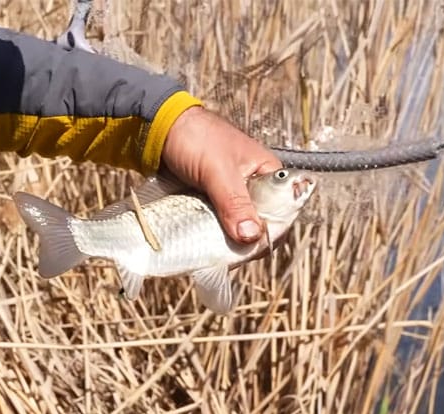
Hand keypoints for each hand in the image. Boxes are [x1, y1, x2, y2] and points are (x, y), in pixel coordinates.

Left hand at [159, 105, 282, 243]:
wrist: (162, 127)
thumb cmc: (197, 140)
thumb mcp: (218, 171)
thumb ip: (235, 202)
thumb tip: (252, 236)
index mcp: (268, 174)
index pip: (281, 212)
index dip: (269, 234)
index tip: (250, 251)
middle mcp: (254, 186)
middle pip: (259, 224)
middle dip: (245, 242)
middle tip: (226, 255)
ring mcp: (233, 195)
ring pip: (237, 227)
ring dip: (227, 241)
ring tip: (213, 253)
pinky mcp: (213, 201)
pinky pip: (219, 223)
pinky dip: (212, 234)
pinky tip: (204, 245)